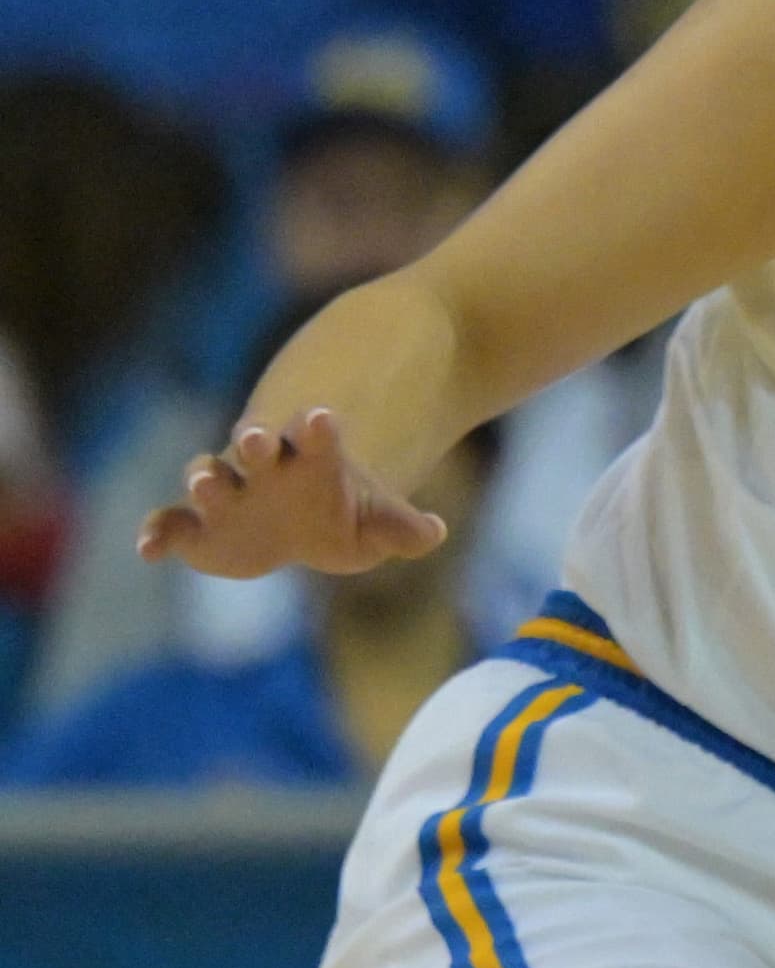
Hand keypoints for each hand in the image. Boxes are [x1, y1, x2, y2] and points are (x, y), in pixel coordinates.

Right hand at [138, 411, 448, 578]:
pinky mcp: (196, 524)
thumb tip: (434, 533)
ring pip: (209, 477)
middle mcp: (263, 467)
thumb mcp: (378, 525)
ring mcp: (227, 492)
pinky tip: (148, 550)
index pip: (317, 436)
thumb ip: (400, 528)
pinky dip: (158, 534)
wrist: (302, 528)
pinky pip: (171, 525)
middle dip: (254, 442)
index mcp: (312, 458)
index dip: (319, 428)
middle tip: (255, 438)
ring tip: (203, 484)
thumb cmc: (342, 516)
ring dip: (205, 479)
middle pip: (254, 447)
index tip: (322, 416)